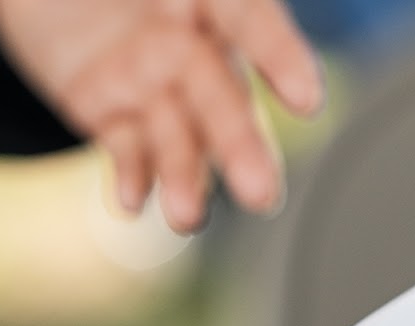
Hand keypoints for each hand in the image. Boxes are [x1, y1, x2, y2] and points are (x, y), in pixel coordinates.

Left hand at [0, 0, 322, 231]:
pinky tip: (130, 200)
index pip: (251, 19)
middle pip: (221, 96)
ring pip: (177, 133)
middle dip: (240, 146)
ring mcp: (152, 81)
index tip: (306, 101)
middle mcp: (191, 42)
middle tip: (261, 194)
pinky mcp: (109, 111)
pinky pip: (124, 147)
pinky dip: (131, 176)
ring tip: (186, 217)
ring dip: (186, 177)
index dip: (281, 57)